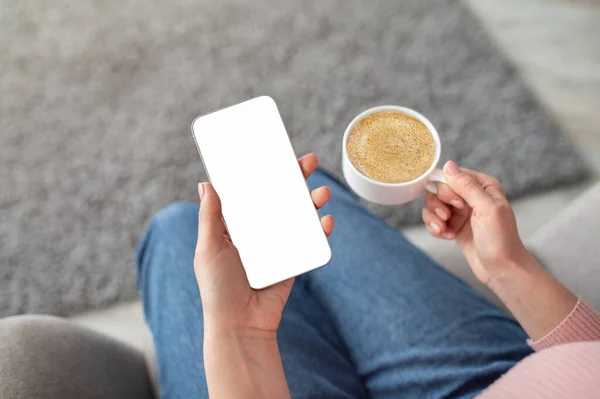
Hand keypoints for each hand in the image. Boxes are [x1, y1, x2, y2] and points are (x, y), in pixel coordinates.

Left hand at [194, 153, 333, 335]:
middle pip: (280, 198)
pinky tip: (325, 221)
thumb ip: (210, 217)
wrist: (240, 325)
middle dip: (294, 179)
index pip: (253, 192)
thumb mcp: (208, 248)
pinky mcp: (293, 261)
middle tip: (306, 161)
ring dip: (311, 201)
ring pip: (298, 216)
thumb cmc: (218, 288)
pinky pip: (309, 241)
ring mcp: (278, 246)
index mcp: (237, 226)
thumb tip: (206, 184)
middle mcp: (259, 232)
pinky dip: (320, 230)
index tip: (276, 154)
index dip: (264, 172)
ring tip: (321, 193)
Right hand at [422, 161, 528, 286]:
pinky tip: (446, 236)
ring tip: (443, 231)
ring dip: (433, 218)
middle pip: (438, 190)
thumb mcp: (486, 209)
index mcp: (483, 186)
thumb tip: (448, 165)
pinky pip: (434, 220)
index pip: (452, 175)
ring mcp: (461, 211)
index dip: (446, 189)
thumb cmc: (500, 240)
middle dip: (437, 205)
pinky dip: (435, 228)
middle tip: (447, 218)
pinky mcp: (454, 225)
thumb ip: (467, 186)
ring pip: (433, 205)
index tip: (455, 205)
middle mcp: (471, 196)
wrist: (501, 270)